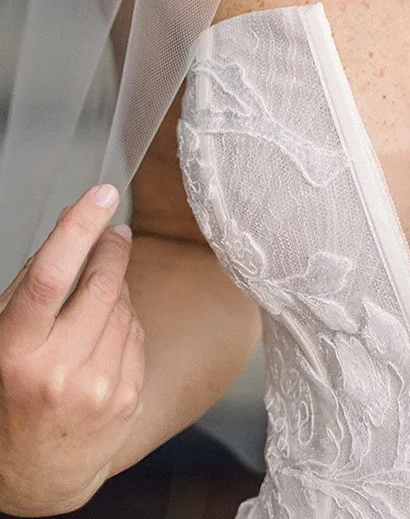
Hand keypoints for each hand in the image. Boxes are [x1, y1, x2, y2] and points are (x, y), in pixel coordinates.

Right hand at [0, 184, 144, 515]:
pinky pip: (138, 334)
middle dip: (112, 248)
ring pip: (125, 306)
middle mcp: (57, 371)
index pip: (51, 277)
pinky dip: (126, 324)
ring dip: (117, 291)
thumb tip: (71, 220)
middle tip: (114, 231)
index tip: (102, 193)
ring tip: (93, 306)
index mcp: (16, 350)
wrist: (34, 474)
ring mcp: (97, 387)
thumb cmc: (12, 395)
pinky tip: (104, 339)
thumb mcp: (5, 335)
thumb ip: (37, 278)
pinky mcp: (126, 398)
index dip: (79, 228)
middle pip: (102, 285)